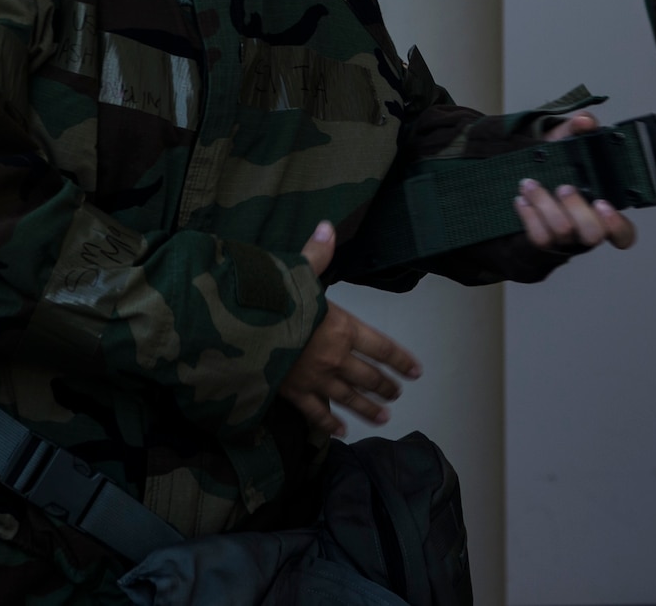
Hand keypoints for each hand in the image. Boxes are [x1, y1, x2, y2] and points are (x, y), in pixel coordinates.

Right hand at [278, 221, 422, 437]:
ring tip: (384, 417)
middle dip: (386, 386)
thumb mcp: (296, 271)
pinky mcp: (293, 393)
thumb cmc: (271, 299)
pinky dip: (330, 423)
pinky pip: (316, 412)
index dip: (400, 359)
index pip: (381, 346)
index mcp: (342, 327)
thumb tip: (327, 226)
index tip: (415, 371)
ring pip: (349, 398)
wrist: (239, 330)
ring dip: (368, 408)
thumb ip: (316, 254)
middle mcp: (335, 357)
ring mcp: (315, 378)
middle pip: (369, 376)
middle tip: (397, 393)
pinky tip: (341, 431)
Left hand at [511, 113, 637, 251]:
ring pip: (562, 233)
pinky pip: (538, 237)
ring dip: (544, 205)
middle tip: (564, 187)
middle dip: (577, 209)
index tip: (603, 203)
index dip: (617, 225)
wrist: (526, 175)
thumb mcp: (568, 143)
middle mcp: (587, 229)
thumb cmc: (557, 163)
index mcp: (603, 211)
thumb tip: (585, 121)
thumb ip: (579, 128)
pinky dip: (529, 216)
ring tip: (530, 184)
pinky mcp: (543, 242)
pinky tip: (521, 198)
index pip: (624, 233)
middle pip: (593, 234)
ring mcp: (565, 239)